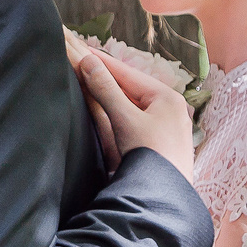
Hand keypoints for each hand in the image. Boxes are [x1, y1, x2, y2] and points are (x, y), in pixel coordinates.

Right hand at [74, 45, 196, 181]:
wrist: (165, 198)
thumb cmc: (150, 156)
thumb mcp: (125, 119)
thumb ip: (106, 90)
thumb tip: (88, 62)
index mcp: (166, 97)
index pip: (125, 72)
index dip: (99, 61)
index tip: (78, 48)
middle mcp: (168, 108)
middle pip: (128, 87)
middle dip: (102, 75)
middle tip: (78, 59)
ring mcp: (164, 127)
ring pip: (129, 103)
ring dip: (107, 92)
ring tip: (86, 77)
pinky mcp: (157, 144)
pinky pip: (132, 119)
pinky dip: (114, 110)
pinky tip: (102, 107)